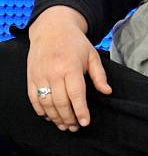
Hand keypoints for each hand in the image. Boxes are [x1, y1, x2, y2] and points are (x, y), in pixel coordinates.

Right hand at [27, 6, 111, 131]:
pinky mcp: (31, 77)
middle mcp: (54, 72)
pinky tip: (50, 117)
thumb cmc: (75, 42)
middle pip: (61, 102)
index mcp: (71, 66)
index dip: (81, 110)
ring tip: (65, 125)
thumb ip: (99, 75)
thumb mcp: (91, 54)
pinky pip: (34, 99)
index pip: (76, 94)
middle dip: (69, 118)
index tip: (85, 122)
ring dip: (55, 118)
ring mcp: (40, 75)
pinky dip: (41, 111)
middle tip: (75, 127)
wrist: (52, 28)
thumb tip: (107, 92)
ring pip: (46, 104)